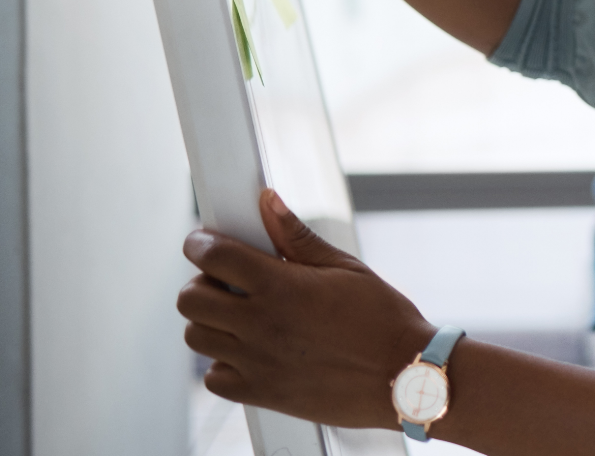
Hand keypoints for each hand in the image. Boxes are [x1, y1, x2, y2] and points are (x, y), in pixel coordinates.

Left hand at [178, 190, 435, 428]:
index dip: (200, 243)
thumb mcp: (345, 267)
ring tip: (241, 317)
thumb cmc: (383, 319)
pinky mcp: (261, 393)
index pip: (212, 256)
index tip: (203, 242)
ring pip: (195, 337)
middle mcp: (261, 324)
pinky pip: (215, 378)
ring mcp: (256, 362)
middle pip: (190, 299)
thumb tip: (268, 202)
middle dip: (202, 283)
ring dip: (210, 322)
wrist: (404, 376)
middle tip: (228, 282)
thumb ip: (297, 236)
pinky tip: (252, 351)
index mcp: (281, 287)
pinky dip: (224, 363)